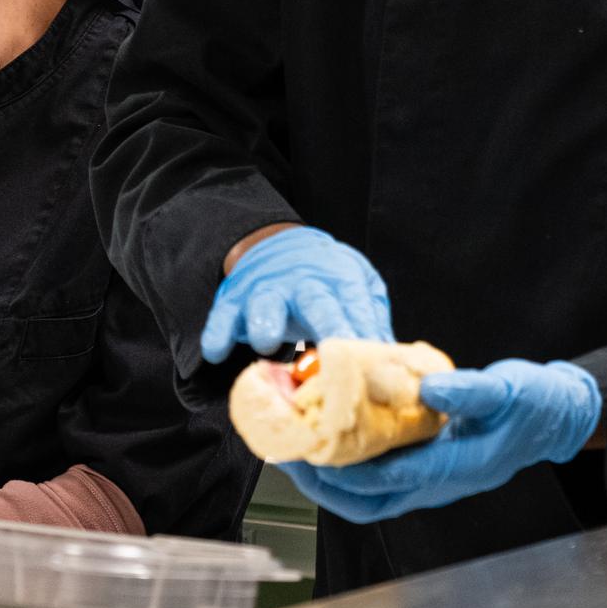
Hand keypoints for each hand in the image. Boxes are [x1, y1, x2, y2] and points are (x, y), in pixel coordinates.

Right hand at [201, 226, 392, 363]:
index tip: (376, 359)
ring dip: (265, 321)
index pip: (356, 305)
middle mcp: (303, 282)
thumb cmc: (326, 278)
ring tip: (266, 343)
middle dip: (326, 323)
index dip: (365, 331)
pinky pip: (224, 315)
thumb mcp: (358, 286)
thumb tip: (391, 362)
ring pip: (265, 302)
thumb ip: (372, 319)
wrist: (279, 245)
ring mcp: (267, 290)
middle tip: (334, 350)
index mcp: (339, 279)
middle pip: (316, 302)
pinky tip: (215, 351)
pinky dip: (218, 332)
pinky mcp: (234, 299)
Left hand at [280, 360, 599, 523]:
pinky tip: (330, 440)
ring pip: (369, 497)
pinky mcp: (427, 470)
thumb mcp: (508, 388)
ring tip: (296, 451)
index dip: (343, 466)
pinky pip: (379, 481)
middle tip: (286, 454)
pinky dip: (350, 467)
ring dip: (330, 480)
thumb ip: (470, 391)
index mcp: (455, 466)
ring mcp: (431, 482)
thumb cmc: (532, 403)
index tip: (307, 448)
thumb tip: (428, 387)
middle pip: (367, 501)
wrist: (553, 418)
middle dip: (322, 483)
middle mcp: (437, 483)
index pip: (388, 476)